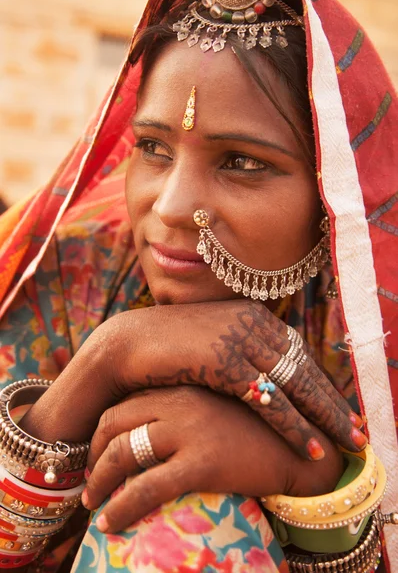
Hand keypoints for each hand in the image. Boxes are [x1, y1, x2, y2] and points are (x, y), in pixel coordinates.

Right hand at [20, 300, 365, 459]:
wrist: (126, 344)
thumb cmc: (166, 346)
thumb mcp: (211, 340)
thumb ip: (240, 349)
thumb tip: (263, 374)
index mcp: (252, 314)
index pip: (298, 352)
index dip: (323, 381)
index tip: (341, 406)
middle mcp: (252, 322)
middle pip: (305, 368)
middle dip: (334, 402)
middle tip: (358, 430)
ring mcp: (240, 341)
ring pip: (295, 386)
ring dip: (325, 418)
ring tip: (349, 443)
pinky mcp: (225, 363)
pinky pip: (270, 400)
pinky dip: (294, 426)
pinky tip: (312, 446)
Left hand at [83, 386, 343, 532]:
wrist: (304, 449)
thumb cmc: (262, 429)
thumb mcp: (222, 404)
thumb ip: (190, 405)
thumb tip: (157, 426)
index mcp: (184, 386)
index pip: (127, 401)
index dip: (105, 429)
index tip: (99, 450)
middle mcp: (181, 402)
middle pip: (115, 421)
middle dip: (93, 452)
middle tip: (90, 479)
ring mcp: (190, 430)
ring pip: (124, 452)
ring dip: (98, 480)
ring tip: (92, 503)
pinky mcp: (201, 462)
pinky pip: (145, 487)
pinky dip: (120, 507)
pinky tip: (109, 524)